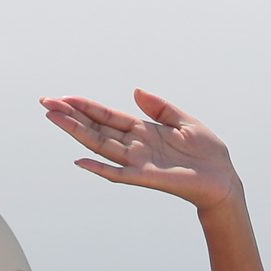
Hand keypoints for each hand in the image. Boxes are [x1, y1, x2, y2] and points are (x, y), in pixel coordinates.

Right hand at [39, 89, 241, 212]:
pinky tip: (81, 162)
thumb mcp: (184, 120)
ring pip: (101, 146)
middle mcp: (135, 146)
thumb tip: (135, 91)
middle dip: (71, 116)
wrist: (224, 179)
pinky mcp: (148, 177)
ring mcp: (138, 162)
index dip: (86, 106)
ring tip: (54, 119)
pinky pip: (119, 174)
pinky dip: (100, 169)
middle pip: (96, 128)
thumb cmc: (207, 152)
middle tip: (46, 103)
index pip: (107, 116)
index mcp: (143, 130)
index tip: (63, 98)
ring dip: (77, 133)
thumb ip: (159, 107)